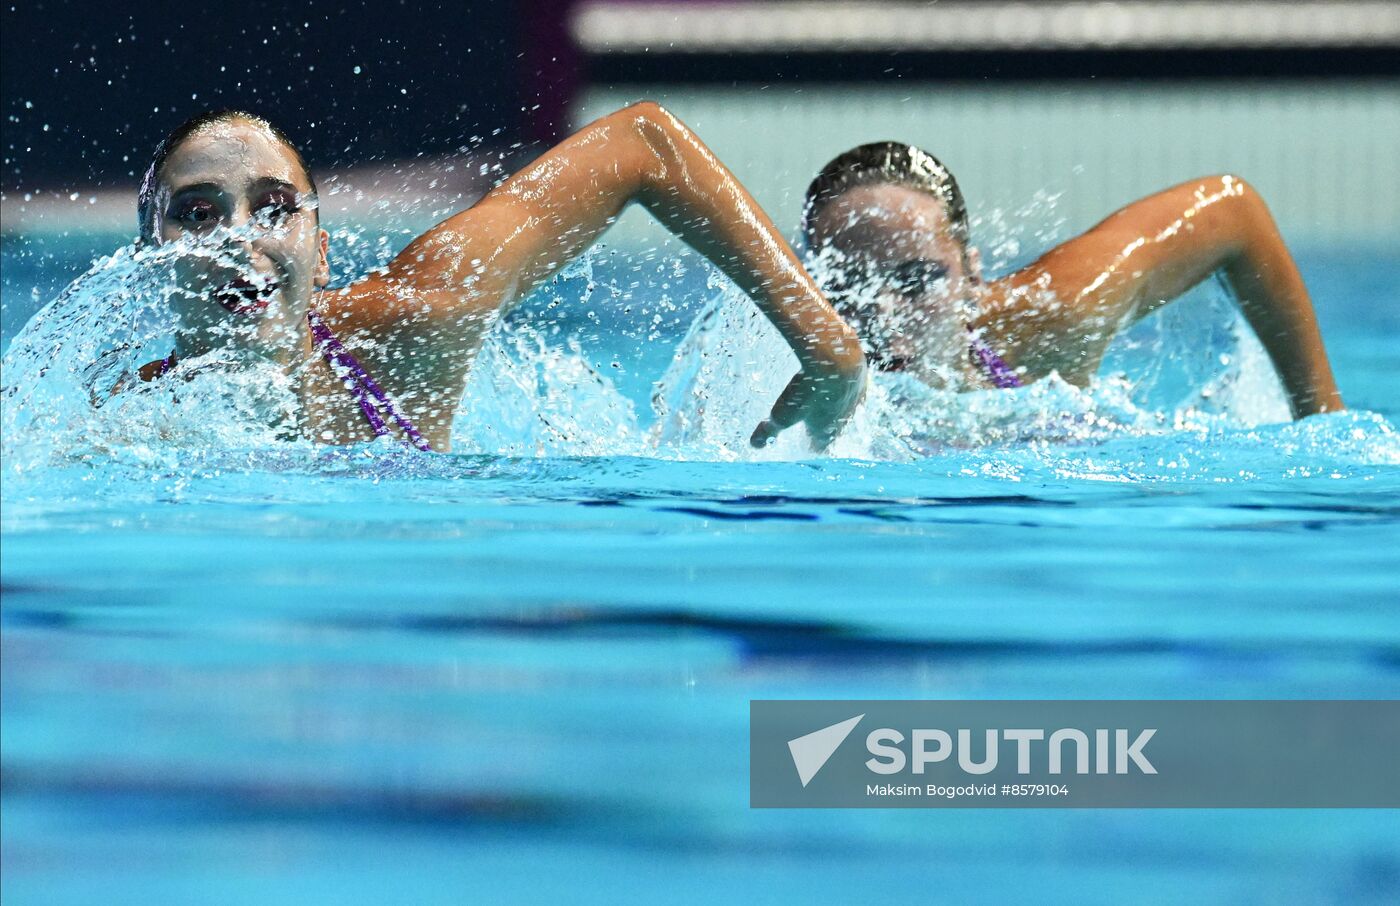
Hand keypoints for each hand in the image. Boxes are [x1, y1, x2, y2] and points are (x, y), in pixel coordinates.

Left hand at [750, 358, 865, 450]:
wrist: (836, 361)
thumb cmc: (808, 392)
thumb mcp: (782, 414)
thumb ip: (769, 431)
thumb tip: (754, 445)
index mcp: (827, 433)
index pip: (822, 448)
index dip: (812, 445)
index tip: (805, 442)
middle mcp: (845, 421)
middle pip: (836, 430)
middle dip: (824, 427)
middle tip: (812, 421)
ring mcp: (856, 401)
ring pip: (847, 409)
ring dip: (836, 406)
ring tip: (823, 398)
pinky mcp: (862, 381)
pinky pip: (854, 389)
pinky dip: (844, 387)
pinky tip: (835, 379)